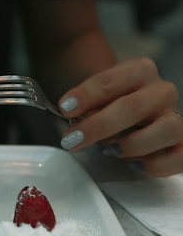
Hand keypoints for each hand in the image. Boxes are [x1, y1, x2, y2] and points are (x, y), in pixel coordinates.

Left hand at [57, 57, 181, 176]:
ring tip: (109, 150)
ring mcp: (176, 115)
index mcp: (138, 71)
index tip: (65, 108)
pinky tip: (133, 164)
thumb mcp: (95, 98)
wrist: (133, 112)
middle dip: (98, 126)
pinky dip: (154, 164)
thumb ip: (86, 106)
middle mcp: (161, 90)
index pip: (109, 81)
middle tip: (71, 139)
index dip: (86, 95)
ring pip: (167, 129)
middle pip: (132, 107)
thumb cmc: (110, 104)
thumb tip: (73, 120)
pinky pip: (179, 156)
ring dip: (132, 144)